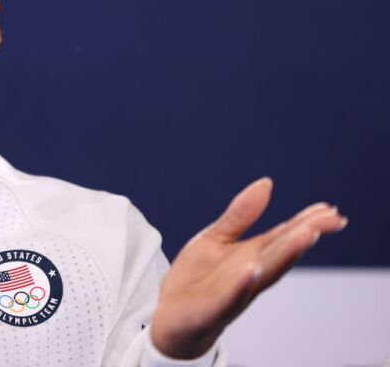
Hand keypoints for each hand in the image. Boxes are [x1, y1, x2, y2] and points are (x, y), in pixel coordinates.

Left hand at [150, 177, 346, 358]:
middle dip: (302, 237)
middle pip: (279, 254)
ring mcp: (232, 293)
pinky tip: (252, 269)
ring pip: (262, 275)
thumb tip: (267, 182)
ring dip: (284, 256)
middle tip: (330, 220)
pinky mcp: (210, 309)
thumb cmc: (197, 279)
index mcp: (251, 257)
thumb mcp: (216, 238)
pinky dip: (241, 284)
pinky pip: (228, 297)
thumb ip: (241, 214)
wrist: (169, 318)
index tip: (331, 211)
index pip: (282, 237)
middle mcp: (248, 276)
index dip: (306, 223)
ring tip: (306, 235)